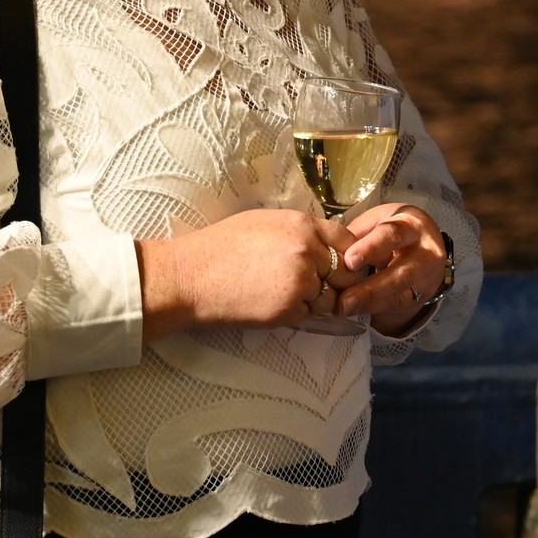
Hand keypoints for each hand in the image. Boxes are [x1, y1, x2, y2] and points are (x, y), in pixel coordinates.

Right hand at [139, 209, 362, 341]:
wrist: (190, 276)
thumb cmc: (221, 247)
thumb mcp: (266, 223)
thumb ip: (301, 231)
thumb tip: (326, 243)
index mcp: (302, 225)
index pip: (347, 239)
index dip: (346, 253)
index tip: (339, 263)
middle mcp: (307, 251)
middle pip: (345, 271)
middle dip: (334, 280)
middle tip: (314, 284)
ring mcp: (300, 281)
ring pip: (329, 296)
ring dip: (316, 299)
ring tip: (285, 293)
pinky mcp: (289, 308)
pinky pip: (308, 314)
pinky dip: (296, 313)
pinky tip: (271, 303)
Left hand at [335, 203, 450, 334]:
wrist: (422, 244)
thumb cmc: (390, 228)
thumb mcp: (376, 222)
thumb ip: (357, 236)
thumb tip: (329, 254)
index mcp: (412, 225)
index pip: (392, 235)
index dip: (371, 248)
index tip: (349, 261)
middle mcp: (427, 251)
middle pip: (402, 272)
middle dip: (371, 288)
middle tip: (343, 299)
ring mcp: (428, 276)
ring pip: (401, 293)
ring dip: (369, 303)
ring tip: (343, 308)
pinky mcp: (422, 294)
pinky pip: (397, 304)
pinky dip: (372, 308)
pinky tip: (353, 310)